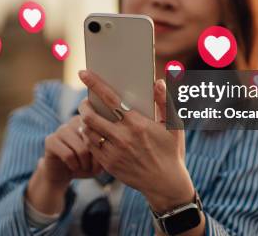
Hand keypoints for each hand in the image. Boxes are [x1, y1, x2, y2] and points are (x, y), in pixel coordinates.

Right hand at [40, 114, 103, 185]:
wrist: (61, 173)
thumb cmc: (84, 164)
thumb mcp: (98, 160)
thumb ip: (104, 153)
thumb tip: (103, 150)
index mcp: (89, 121)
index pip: (102, 133)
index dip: (104, 151)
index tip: (102, 163)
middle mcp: (75, 121)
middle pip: (93, 141)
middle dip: (95, 159)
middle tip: (93, 168)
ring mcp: (62, 129)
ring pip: (81, 149)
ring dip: (85, 164)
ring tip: (83, 168)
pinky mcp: (50, 140)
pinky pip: (68, 155)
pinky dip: (74, 165)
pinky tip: (73, 167)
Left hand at [77, 70, 195, 212]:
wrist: (166, 184)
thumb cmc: (171, 151)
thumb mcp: (174, 125)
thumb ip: (164, 101)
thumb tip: (157, 81)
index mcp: (137, 124)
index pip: (110, 98)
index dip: (95, 83)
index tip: (83, 73)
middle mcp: (123, 137)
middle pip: (91, 116)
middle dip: (84, 105)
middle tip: (85, 101)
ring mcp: (114, 152)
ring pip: (87, 131)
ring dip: (83, 120)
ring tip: (87, 116)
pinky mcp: (108, 164)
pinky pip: (90, 146)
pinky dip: (87, 136)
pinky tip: (91, 131)